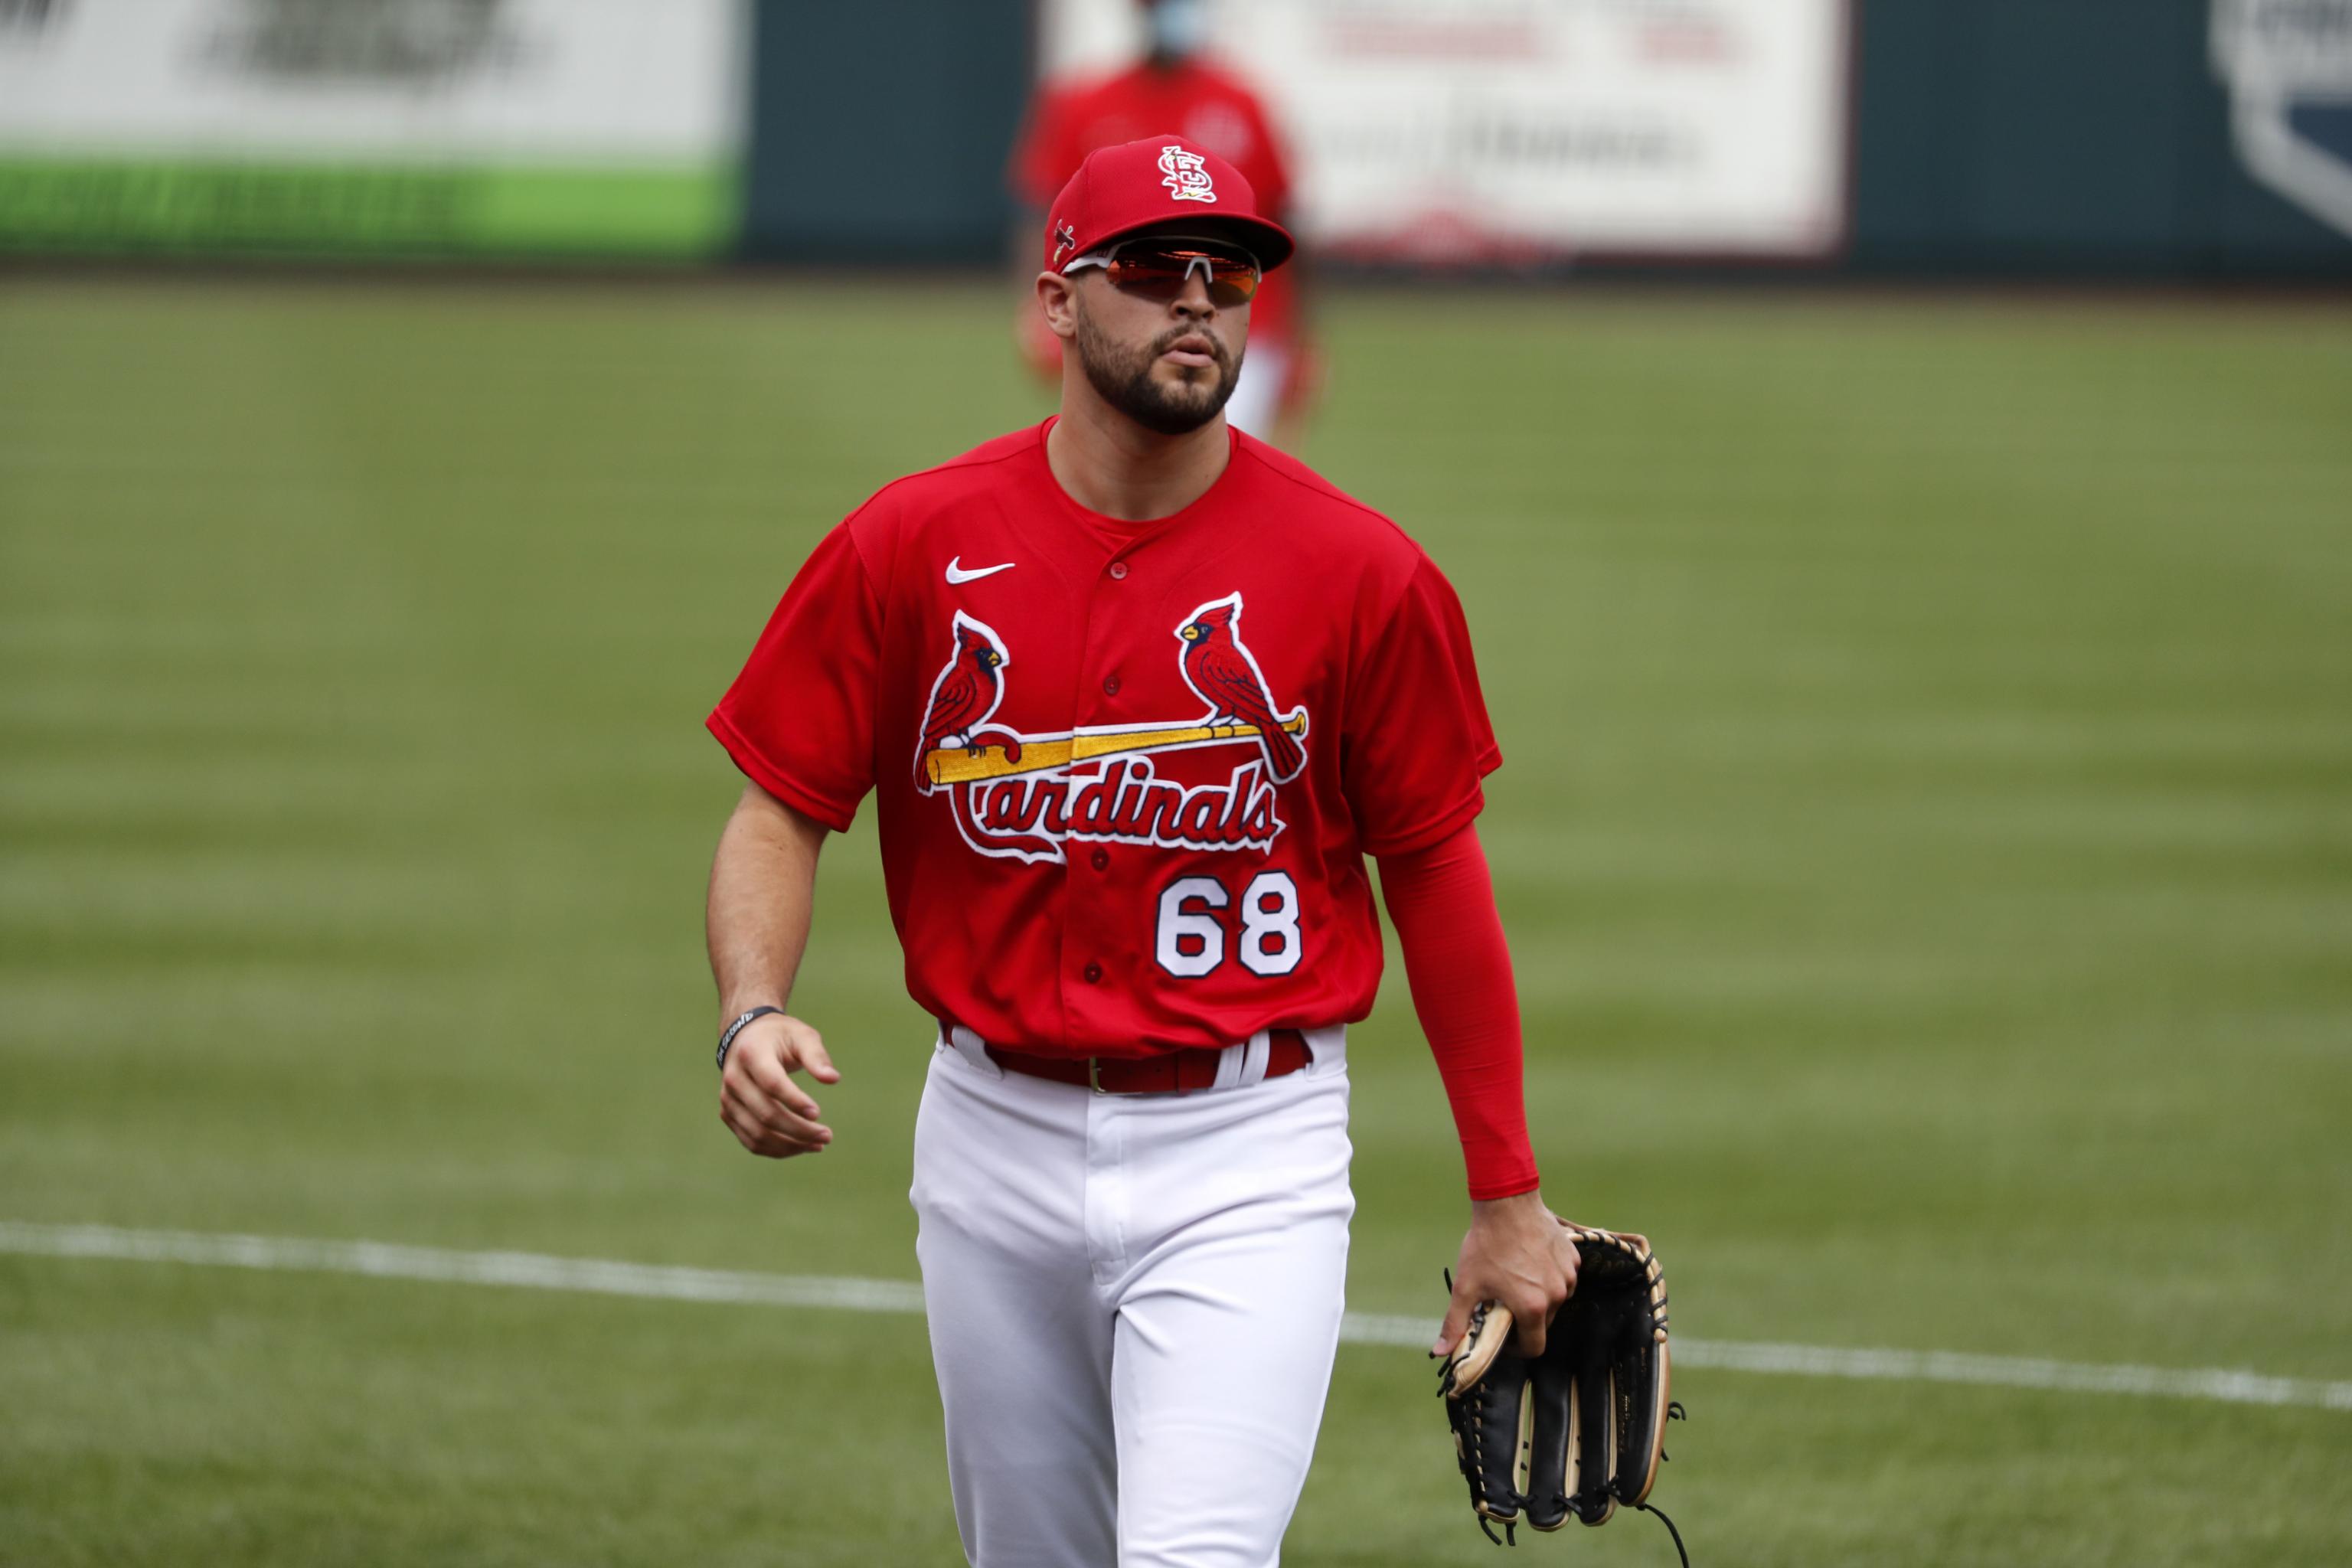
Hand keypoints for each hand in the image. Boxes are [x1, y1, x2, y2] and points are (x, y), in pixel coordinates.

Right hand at [718, 1013, 838, 1158]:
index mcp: (751, 1054)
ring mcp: (728, 1099)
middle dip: (799, 1130)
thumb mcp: (802, 1036)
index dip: (794, 1101)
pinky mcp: (728, 1114)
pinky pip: (751, 1141)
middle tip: (827, 1136)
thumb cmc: (780, 1036)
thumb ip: (817, 1056)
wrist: (747, 1037)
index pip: (772, 1084)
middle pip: (766, 1114)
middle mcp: (734, 1078)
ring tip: (818, 1144)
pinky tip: (801, 1147)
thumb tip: (832, 1079)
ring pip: (758, 1134)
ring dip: (790, 1145)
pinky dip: (777, 1150)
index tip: (818, 1114)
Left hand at [1434, 1191, 1578, 1358]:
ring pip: (1555, 1301)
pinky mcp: (1572, 1258)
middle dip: (1524, 1321)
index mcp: (1532, 1307)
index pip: (1534, 1347)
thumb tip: (1441, 1352)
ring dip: (1539, 1299)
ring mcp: (1567, 1275)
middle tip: (1504, 1304)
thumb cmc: (1486, 1245)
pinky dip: (1549, 1278)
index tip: (1503, 1336)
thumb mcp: (1465, 1286)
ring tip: (1516, 1280)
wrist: (1506, 1202)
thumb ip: (1455, 1322)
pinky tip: (1530, 1263)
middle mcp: (1556, 1295)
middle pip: (1544, 1324)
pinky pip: (1563, 1278)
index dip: (1517, 1348)